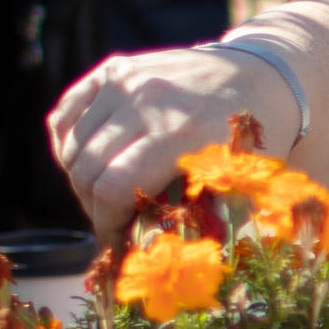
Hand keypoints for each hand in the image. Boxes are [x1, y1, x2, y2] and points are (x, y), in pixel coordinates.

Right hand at [48, 46, 295, 238]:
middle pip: (86, 169)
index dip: (106, 224)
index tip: (117, 242)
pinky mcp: (114, 68)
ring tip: (105, 196)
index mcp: (181, 134)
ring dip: (80, 179)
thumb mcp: (245, 181)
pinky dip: (68, 144)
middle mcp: (148, 101)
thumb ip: (210, 221)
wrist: (261, 73)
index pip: (113, 189)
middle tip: (111, 223)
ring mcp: (126, 80)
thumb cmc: (255, 135)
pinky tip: (89, 162)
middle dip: (93, 207)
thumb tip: (168, 260)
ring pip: (72, 144)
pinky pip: (66, 114)